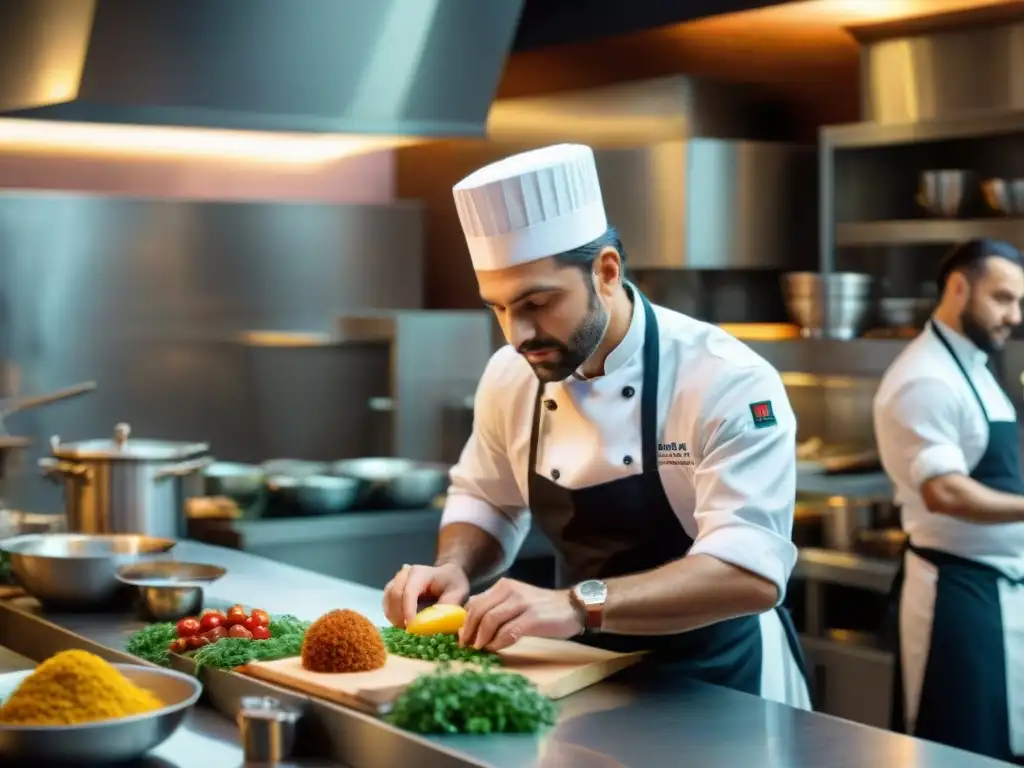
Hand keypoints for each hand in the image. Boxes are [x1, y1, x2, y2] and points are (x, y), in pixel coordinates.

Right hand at [382, 562, 469, 628]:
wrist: (446, 574)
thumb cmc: (452, 583)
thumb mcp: (458, 592)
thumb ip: (448, 606)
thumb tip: (435, 622)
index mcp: (421, 573)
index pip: (409, 592)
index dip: (408, 611)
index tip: (413, 629)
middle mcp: (405, 574)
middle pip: (395, 596)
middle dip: (401, 617)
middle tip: (412, 632)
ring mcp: (396, 580)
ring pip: (388, 601)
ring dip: (395, 618)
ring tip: (409, 629)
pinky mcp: (391, 590)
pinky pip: (386, 604)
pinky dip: (392, 616)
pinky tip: (404, 624)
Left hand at [459, 578, 583, 651]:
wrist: (572, 607)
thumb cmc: (541, 608)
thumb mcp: (515, 601)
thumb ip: (496, 608)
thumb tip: (471, 626)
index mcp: (503, 586)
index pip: (474, 602)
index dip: (464, 621)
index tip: (461, 638)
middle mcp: (509, 590)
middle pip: (478, 611)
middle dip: (468, 631)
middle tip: (465, 647)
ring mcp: (522, 603)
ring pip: (490, 620)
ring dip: (481, 638)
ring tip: (479, 649)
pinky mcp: (533, 617)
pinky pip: (509, 631)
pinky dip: (498, 642)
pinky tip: (496, 649)